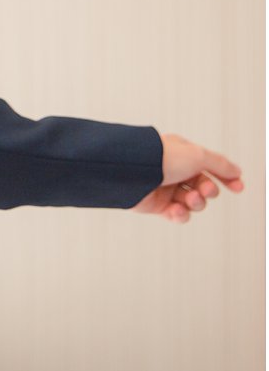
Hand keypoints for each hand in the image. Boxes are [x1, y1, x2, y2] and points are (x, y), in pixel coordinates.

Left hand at [130, 132, 244, 222]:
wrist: (131, 171)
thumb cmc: (162, 158)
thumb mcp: (198, 155)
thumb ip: (220, 164)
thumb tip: (236, 171)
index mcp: (182, 155)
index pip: (210, 167)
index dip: (226, 178)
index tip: (238, 187)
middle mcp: (173, 171)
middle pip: (204, 187)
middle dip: (208, 191)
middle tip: (203, 190)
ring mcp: (165, 188)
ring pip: (192, 202)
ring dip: (196, 203)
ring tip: (189, 198)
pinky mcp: (155, 205)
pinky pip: (177, 214)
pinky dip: (180, 215)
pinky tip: (177, 210)